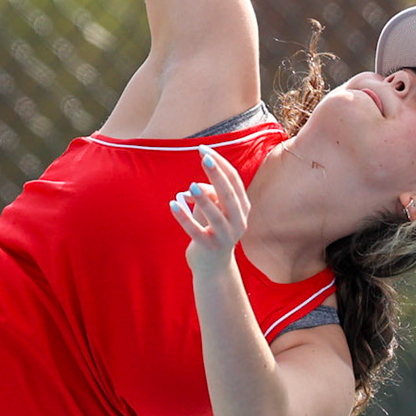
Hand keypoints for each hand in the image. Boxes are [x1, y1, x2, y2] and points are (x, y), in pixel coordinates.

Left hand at [170, 145, 249, 270]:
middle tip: (204, 157)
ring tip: (191, 186)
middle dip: (216, 174)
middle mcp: (238, 221)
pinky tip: (173, 203)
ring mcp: (226, 237)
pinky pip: (195, 231)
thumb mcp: (213, 209)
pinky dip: (184, 217)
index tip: (204, 149)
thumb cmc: (212, 228)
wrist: (212, 266)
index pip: (234, 181)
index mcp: (242, 208)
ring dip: (204, 200)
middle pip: (229, 195)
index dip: (220, 164)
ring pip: (216, 216)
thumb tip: (194, 188)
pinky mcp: (210, 248)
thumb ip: (209, 195)